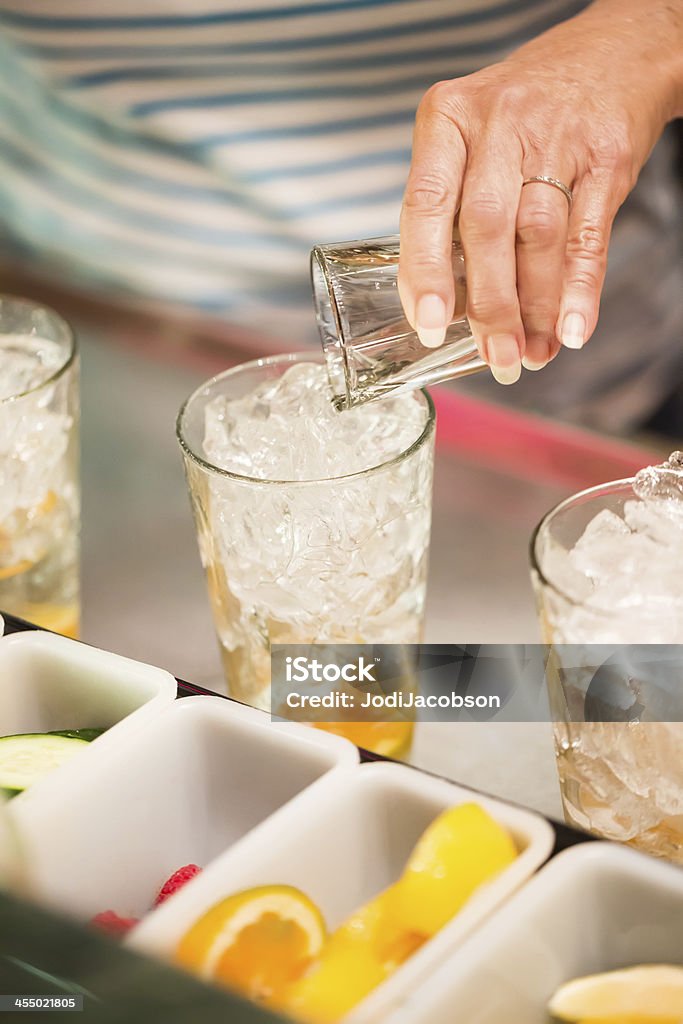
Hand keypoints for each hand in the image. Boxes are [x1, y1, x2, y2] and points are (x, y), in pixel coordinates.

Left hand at [398, 0, 681, 382]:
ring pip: (538, 238)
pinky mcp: (605, 156)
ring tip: (532, 354)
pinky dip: (580, 289)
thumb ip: (450, 208)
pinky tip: (573, 329)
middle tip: (495, 358)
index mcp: (447, 119)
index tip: (430, 326)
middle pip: (485, 229)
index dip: (425, 272)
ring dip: (536, 308)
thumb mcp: (468, 138)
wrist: (610, 54)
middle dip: (490, 306)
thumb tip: (445, 306)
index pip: (425, 205)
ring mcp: (555, 137)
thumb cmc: (521, 114)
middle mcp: (498, 123)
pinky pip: (588, 235)